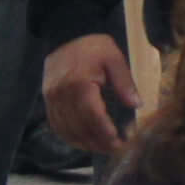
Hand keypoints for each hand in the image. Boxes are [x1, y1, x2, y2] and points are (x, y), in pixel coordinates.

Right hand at [43, 32, 139, 154]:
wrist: (66, 35)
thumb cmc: (93, 46)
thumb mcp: (114, 58)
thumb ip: (125, 83)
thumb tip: (137, 104)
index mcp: (80, 85)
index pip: (93, 117)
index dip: (105, 133)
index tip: (119, 143)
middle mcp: (62, 96)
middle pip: (79, 127)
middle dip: (97, 142)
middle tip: (114, 149)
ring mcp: (51, 100)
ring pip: (66, 130)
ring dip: (83, 143)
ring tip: (101, 148)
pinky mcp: (47, 100)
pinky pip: (56, 125)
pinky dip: (69, 136)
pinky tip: (82, 140)